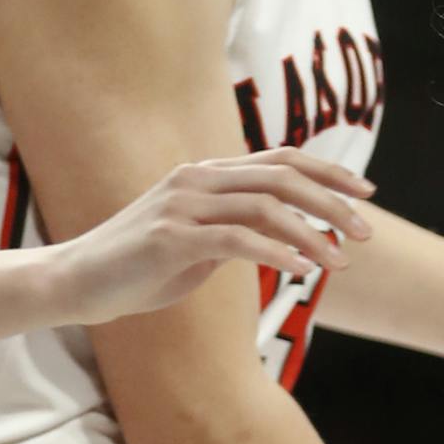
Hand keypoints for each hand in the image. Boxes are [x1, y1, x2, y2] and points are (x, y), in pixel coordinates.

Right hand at [57, 149, 375, 322]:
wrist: (76, 283)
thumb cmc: (137, 268)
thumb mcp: (197, 245)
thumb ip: (236, 233)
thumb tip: (282, 240)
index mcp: (207, 175)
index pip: (281, 160)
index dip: (328, 173)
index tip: (366, 194)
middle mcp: (197, 180)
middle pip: (283, 177)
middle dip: (332, 203)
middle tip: (367, 233)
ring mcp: (182, 206)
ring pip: (266, 207)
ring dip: (311, 234)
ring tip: (339, 262)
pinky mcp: (170, 239)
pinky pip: (237, 241)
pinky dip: (276, 254)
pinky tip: (301, 272)